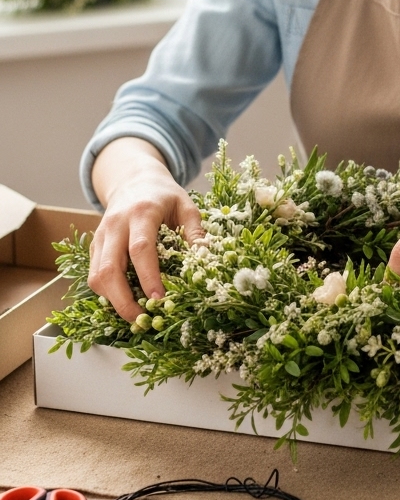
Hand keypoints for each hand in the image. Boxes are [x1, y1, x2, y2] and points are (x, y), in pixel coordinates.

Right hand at [88, 138, 204, 320]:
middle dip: (123, 300)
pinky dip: (106, 293)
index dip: (148, 277)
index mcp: (142, 213)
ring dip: (112, 300)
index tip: (159, 300)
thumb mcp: (186, 204)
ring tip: (134, 316)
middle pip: (109, 268)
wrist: (133, 179)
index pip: (140, 249)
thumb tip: (205, 261)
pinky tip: (124, 302)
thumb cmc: (164, 195)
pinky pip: (94, 274)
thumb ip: (196, 231)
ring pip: (96, 274)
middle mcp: (116, 225)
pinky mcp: (95, 245)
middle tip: (141, 320)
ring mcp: (101, 235)